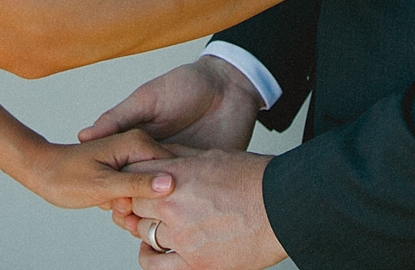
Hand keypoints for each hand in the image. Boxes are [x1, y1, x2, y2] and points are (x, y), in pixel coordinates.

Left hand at [15, 130, 177, 210]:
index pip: (172, 170)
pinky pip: (136, 191)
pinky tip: (108, 203)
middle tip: (114, 204)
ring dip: (132, 203)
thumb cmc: (66, 177)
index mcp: (138, 142)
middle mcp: (139, 145)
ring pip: (149, 190)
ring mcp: (132, 158)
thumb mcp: (102, 186)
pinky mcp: (125, 169)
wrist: (43, 172)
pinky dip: (124, 202)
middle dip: (142, 200)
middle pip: (161, 181)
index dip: (160, 194)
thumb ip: (137, 184)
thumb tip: (170, 184)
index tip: (133, 203)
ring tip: (108, 203)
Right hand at [80, 57, 258, 220]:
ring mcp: (182, 169)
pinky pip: (193, 196)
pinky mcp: (205, 174)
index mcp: (140, 144)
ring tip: (149, 221)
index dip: (112, 188)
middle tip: (127, 217)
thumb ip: (120, 118)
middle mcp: (159, 160)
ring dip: (157, 212)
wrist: (230, 84)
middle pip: (140, 191)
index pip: (120, 172)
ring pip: (164, 200)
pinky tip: (181, 217)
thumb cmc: (187, 83)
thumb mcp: (148, 98)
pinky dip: (187, 208)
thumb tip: (84, 136)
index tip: (105, 202)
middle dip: (132, 207)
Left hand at [118, 148, 284, 269]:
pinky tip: (155, 250)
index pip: (131, 176)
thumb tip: (156, 155)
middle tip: (147, 204)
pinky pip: (154, 265)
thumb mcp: (212, 156)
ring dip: (148, 227)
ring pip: (142, 232)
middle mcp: (173, 206)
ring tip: (161, 224)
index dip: (130, 180)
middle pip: (132, 205)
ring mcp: (182, 237)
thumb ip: (178, 158)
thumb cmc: (254, 179)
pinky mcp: (195, 264)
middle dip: (137, 203)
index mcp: (176, 176)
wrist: (284, 207)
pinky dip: (149, 257)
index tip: (134, 184)